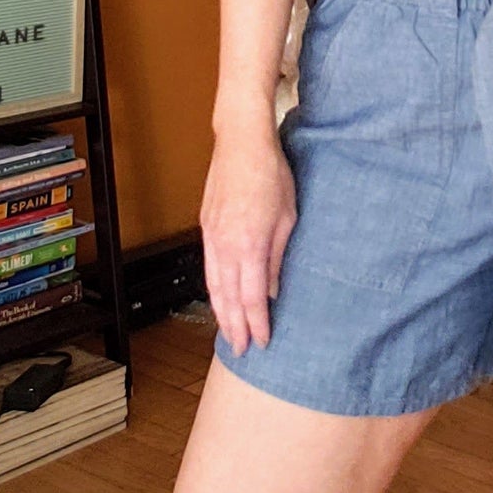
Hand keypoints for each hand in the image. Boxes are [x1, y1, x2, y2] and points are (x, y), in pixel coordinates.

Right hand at [199, 126, 296, 357]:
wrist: (241, 143)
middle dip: (235, 326)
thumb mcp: (287, 217)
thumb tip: (274, 290)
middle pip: (228, 298)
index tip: (263, 341)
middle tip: (242, 350)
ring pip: (213, 285)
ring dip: (220, 313)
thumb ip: (277, 257)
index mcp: (250, 245)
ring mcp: (211, 236)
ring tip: (229, 332)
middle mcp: (225, 245)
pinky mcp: (206, 227)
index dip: (257, 323)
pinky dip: (213, 289)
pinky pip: (208, 267)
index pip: (253, 297)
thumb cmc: (271, 174)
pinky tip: (219, 299)